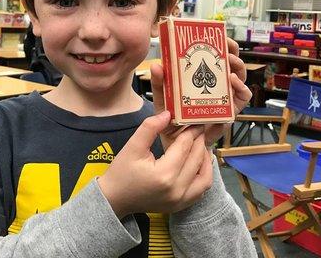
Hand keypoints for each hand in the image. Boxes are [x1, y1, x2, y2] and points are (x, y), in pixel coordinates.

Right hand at [98, 111, 212, 217]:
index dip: (191, 131)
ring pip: (205, 177)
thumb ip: (150, 127)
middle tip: (198, 128)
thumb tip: (168, 114)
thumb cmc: (121, 172)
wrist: (115, 198)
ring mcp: (180, 200)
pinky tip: (198, 163)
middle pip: (196, 159)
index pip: (184, 147)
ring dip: (205, 159)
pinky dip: (203, 175)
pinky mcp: (180, 206)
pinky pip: (201, 190)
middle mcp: (176, 189)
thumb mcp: (132, 146)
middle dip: (199, 141)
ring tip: (200, 145)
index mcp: (164, 174)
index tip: (194, 121)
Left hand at [150, 37, 251, 147]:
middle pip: (230, 62)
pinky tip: (232, 81)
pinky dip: (240, 87)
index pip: (213, 57)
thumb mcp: (164, 101)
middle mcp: (216, 86)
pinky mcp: (231, 111)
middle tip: (226, 44)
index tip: (216, 35)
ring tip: (228, 61)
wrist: (179, 146)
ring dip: (237, 65)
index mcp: (201, 79)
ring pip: (239, 76)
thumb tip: (157, 65)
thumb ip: (160, 85)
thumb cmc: (172, 123)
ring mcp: (225, 98)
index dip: (217, 44)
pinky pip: (243, 97)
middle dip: (231, 50)